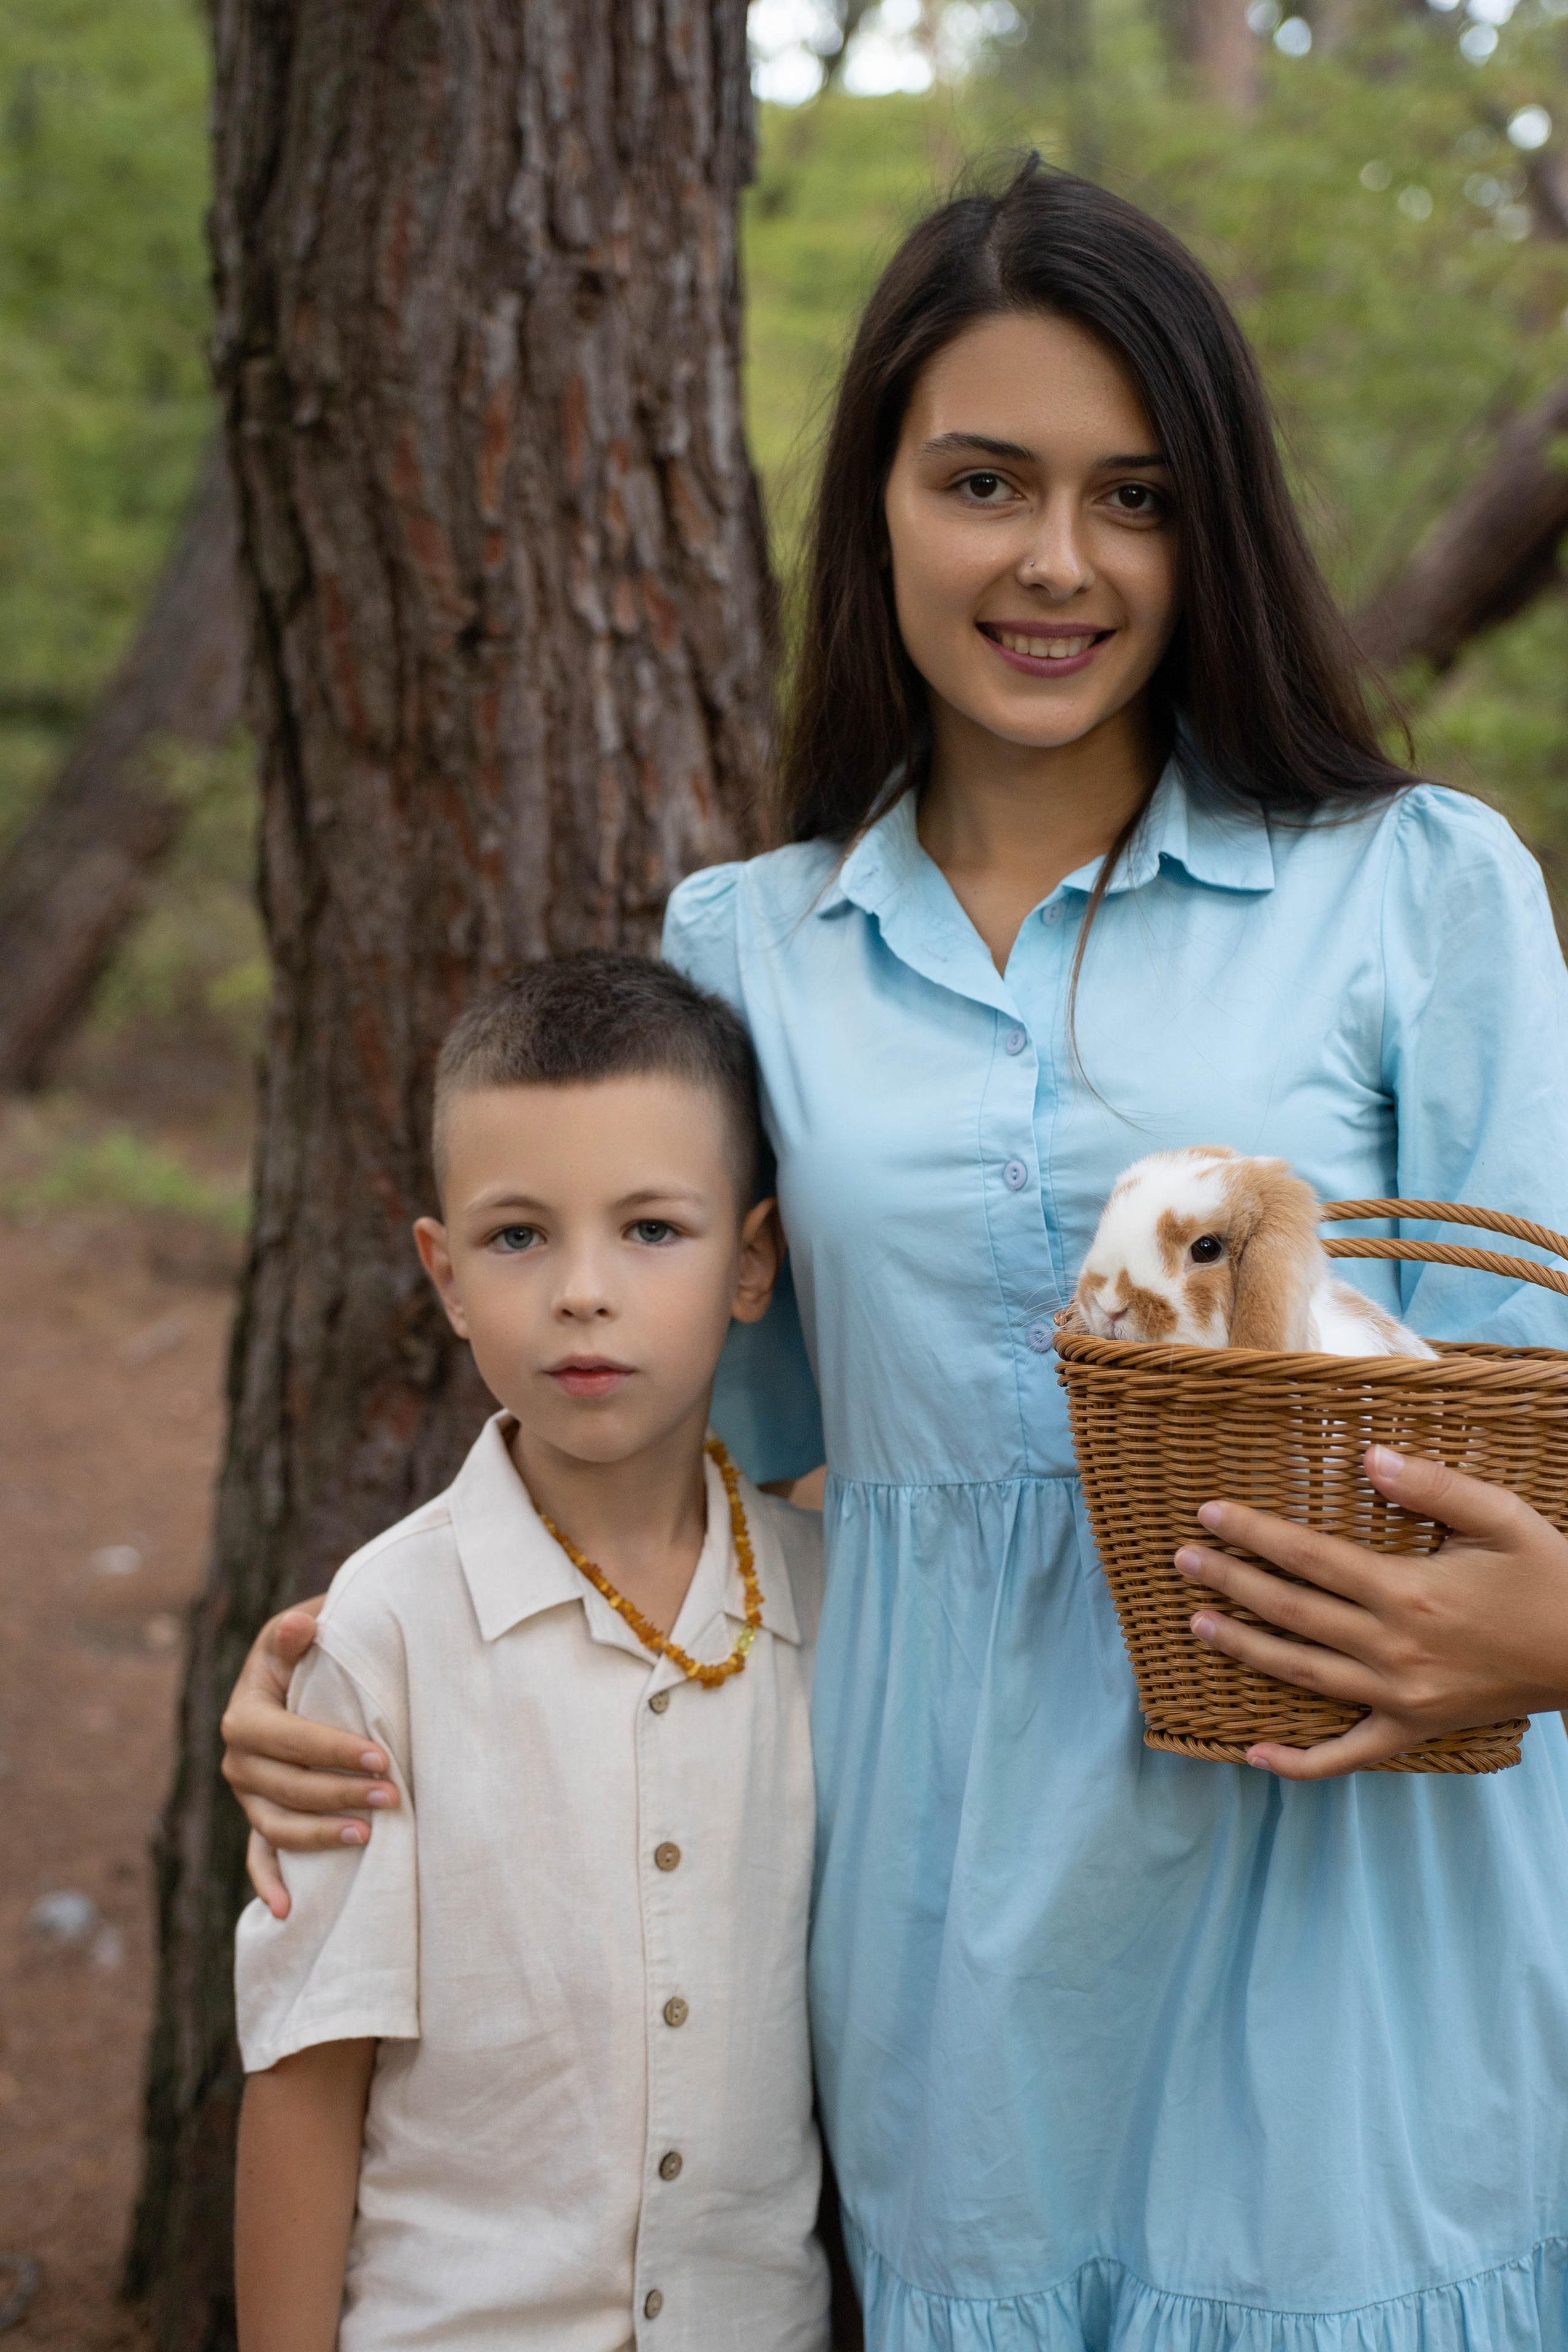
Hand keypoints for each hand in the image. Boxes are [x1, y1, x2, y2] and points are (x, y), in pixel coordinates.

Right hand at [221, 1600, 399, 1918]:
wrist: (305, 1668)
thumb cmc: (313, 1648)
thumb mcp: (302, 1632)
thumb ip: (297, 1633)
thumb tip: (302, 1626)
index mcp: (244, 1713)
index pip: (286, 1739)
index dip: (331, 1750)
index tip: (380, 1757)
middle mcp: (237, 1759)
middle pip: (285, 1787)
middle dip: (340, 1794)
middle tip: (393, 1796)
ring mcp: (247, 1794)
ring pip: (277, 1825)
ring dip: (321, 1835)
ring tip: (369, 1836)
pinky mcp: (261, 1816)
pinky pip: (259, 1856)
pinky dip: (270, 1884)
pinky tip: (287, 1912)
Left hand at [1173, 1446, 1567, 1777]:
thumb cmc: (1548, 1577)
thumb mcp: (1501, 1516)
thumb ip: (1431, 1485)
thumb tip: (1368, 1456)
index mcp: (1408, 1593)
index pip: (1308, 1557)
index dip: (1253, 1534)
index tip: (1209, 1514)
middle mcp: (1394, 1648)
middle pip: (1291, 1611)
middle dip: (1231, 1581)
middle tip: (1183, 1558)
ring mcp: (1400, 1696)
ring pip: (1302, 1672)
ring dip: (1244, 1649)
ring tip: (1197, 1623)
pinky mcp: (1414, 1729)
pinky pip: (1347, 1755)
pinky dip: (1300, 1762)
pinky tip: (1255, 1755)